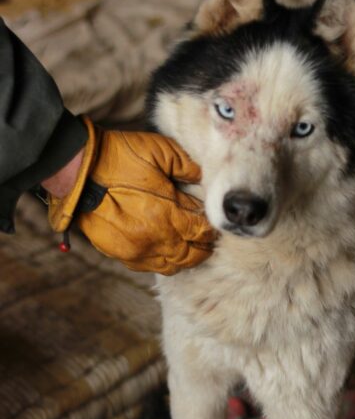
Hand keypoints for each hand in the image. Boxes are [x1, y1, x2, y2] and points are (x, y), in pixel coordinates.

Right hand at [47, 118, 216, 274]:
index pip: (202, 231)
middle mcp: (156, 239)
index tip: (213, 221)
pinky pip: (151, 267)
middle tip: (207, 237)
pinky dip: (164, 262)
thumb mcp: (158, 151)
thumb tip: (204, 178)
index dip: (211, 227)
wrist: (77, 171)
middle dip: (204, 246)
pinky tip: (167, 251)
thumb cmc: (117, 158)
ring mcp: (138, 250)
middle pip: (192, 254)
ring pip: (174, 265)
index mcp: (167, 215)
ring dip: (186, 257)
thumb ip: (186, 166)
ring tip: (190, 246)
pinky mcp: (121, 255)